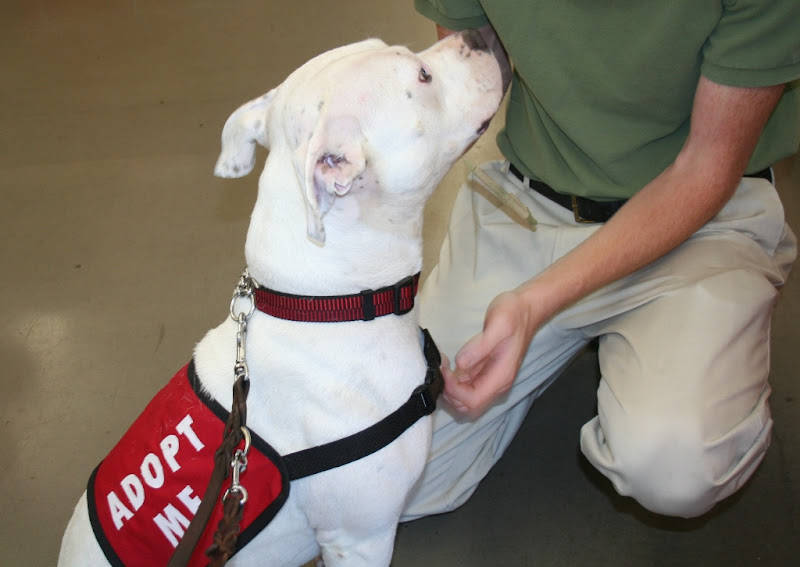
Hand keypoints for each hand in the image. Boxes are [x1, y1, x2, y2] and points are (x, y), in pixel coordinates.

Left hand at [442, 290, 538, 416]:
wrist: (525, 309)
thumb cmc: (513, 315)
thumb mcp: (498, 325)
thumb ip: (479, 347)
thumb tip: (460, 364)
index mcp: (501, 376)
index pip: (473, 400)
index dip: (454, 390)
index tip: (445, 369)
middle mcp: (496, 383)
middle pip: (468, 406)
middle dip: (450, 394)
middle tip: (442, 369)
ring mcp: (490, 379)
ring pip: (465, 400)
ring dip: (450, 389)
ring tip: (443, 366)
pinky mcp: (484, 373)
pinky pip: (466, 387)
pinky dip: (453, 382)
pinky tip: (448, 365)